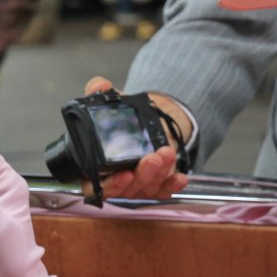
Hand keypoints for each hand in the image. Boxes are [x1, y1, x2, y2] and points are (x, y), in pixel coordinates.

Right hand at [84, 76, 190, 200]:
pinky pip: (163, 191)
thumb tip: (98, 85)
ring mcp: (136, 186)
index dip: (109, 185)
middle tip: (152, 158)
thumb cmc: (125, 120)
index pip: (95, 186)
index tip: (124, 174)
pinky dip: (172, 184)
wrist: (150, 120)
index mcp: (96, 168)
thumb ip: (100, 93)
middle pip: (126, 189)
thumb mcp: (112, 104)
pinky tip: (181, 177)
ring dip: (158, 174)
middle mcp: (115, 181)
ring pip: (147, 188)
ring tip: (166, 153)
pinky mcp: (155, 186)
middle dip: (142, 175)